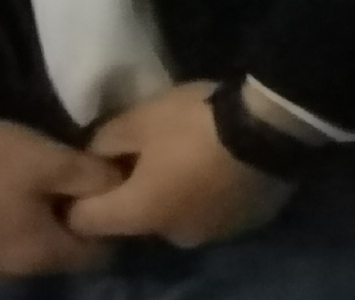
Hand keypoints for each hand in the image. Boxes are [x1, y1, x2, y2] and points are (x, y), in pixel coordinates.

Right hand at [0, 118, 119, 281]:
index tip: (115, 188)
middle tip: (79, 175)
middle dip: (75, 219)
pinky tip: (7, 185)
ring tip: (43, 176)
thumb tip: (122, 188)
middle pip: (61, 251)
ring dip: (42, 218)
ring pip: (29, 244)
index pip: (97, 254)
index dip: (112, 220)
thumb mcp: (47, 159)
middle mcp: (9, 273)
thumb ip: (91, 178)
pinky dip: (12, 218)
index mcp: (38, 256)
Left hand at [69, 81, 291, 248]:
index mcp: (137, 214)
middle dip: (137, 194)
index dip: (82, 196)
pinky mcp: (245, 223)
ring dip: (177, 196)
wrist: (272, 127)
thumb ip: (105, 141)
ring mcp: (212, 233)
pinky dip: (211, 196)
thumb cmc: (195, 123)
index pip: (84, 221)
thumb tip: (98, 156)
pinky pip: (215, 213)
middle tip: (148, 158)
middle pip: (137, 220)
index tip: (96, 171)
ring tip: (191, 161)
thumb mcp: (138, 118)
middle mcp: (171, 235)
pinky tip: (223, 167)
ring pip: (179, 218)